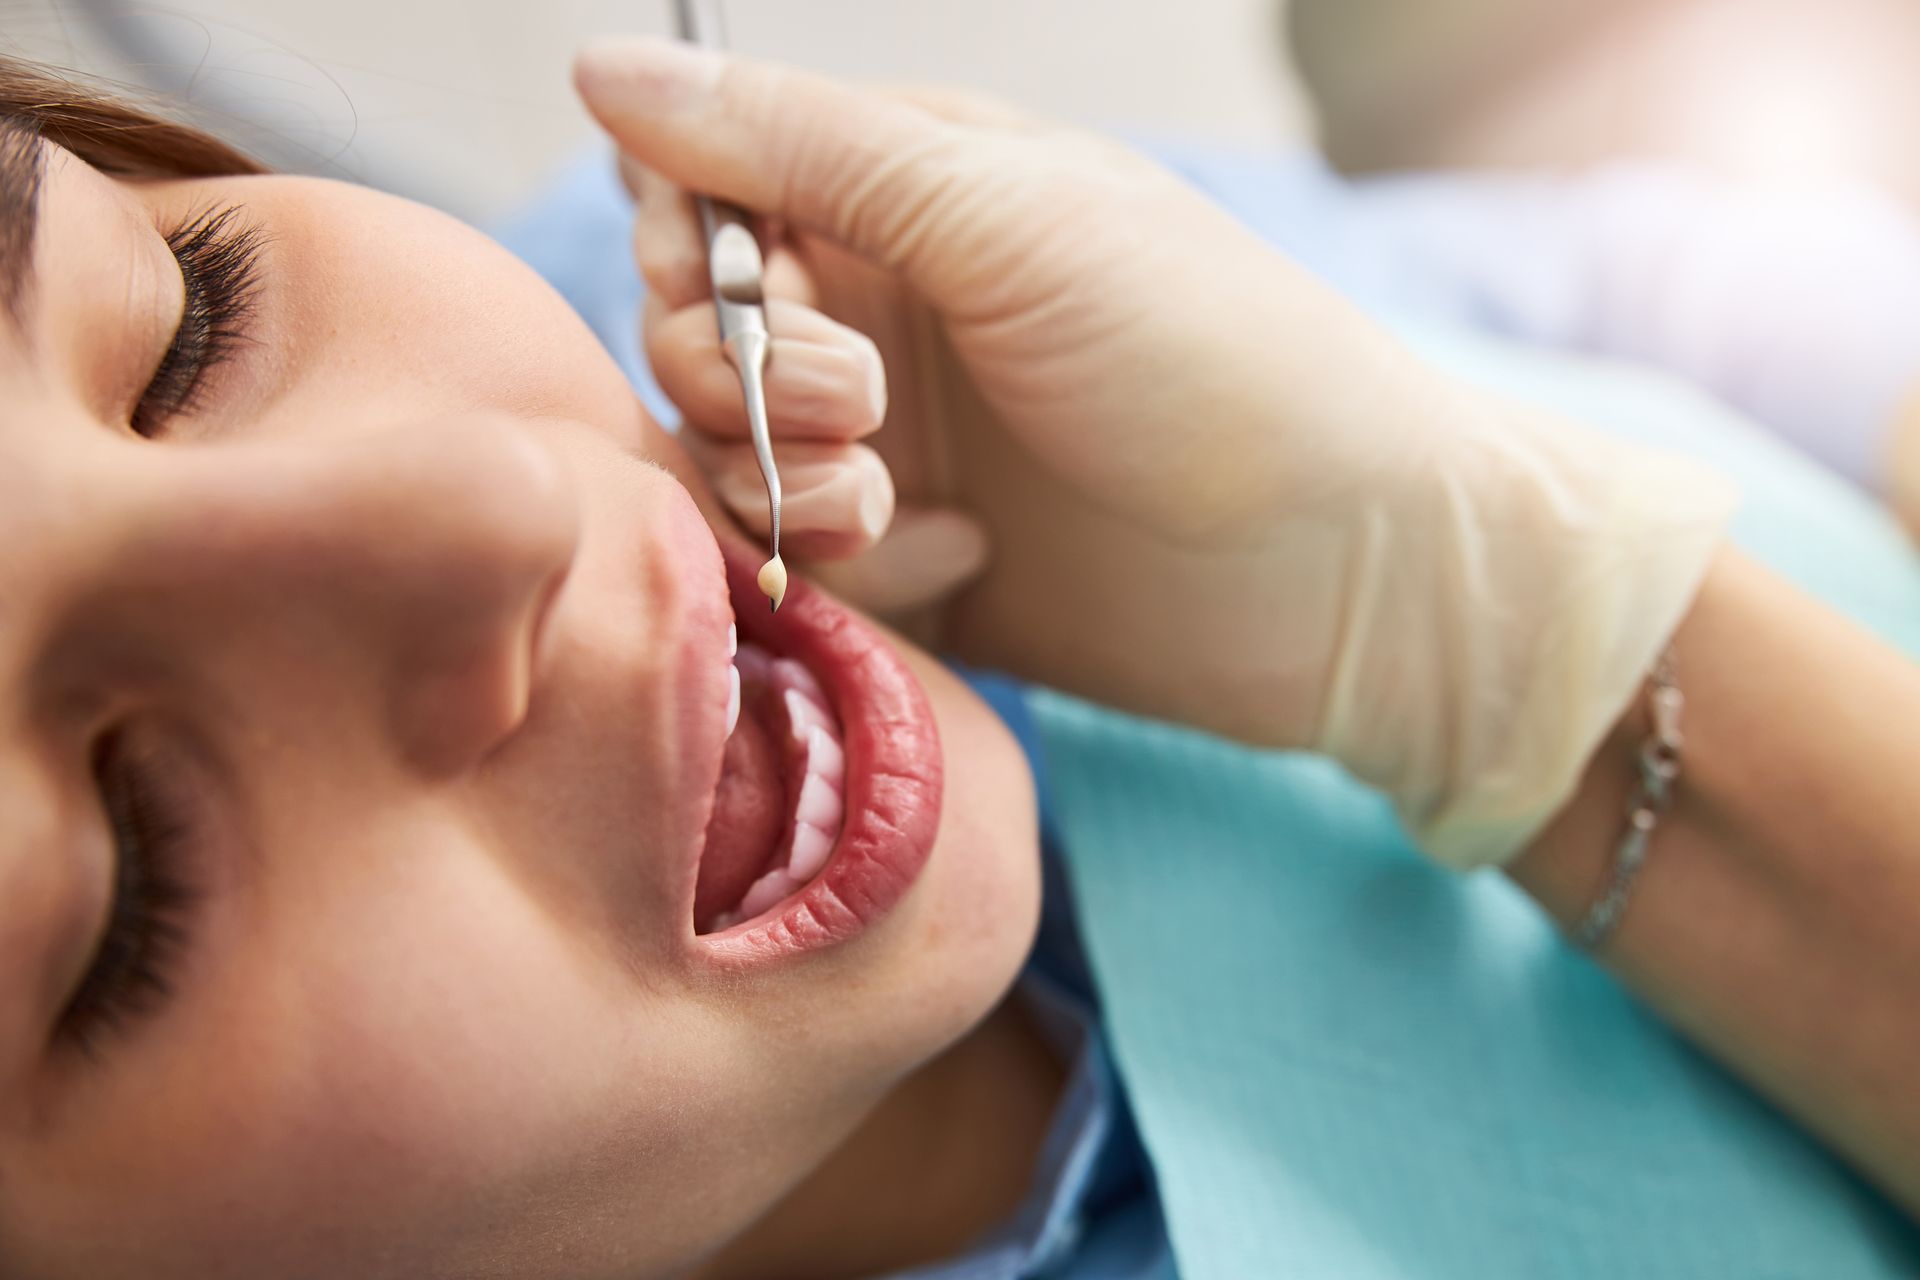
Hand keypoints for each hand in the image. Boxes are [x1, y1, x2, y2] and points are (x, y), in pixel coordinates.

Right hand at [574, 39, 1736, 867]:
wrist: (1354, 574)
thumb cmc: (1214, 360)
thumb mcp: (1005, 216)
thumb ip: (796, 146)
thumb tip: (599, 68)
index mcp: (906, 192)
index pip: (703, 190)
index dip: (690, 246)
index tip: (743, 291)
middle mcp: (889, 310)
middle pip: (692, 332)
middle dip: (743, 375)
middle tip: (865, 408)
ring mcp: (900, 443)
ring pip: (725, 457)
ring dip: (783, 481)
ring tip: (891, 505)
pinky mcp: (917, 564)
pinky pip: (798, 566)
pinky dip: (854, 568)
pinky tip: (964, 558)